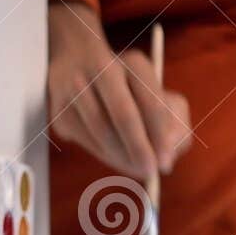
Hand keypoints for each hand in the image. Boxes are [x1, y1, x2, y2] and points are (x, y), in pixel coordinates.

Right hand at [47, 1, 191, 180]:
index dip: (160, 137)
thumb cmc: (134, 91)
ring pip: (101, 130)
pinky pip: (85, 139)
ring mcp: (76, 88)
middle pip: (123, 114)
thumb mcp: (163, 99)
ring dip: (121, 156)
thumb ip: (175, 127)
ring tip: (136, 168)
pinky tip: (117, 157)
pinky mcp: (59, 109)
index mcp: (135, 64)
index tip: (166, 162)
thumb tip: (166, 160)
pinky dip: (104, 154)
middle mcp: (103, 69)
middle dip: (138, 148)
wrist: (77, 63)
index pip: (152, 103)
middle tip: (149, 171)